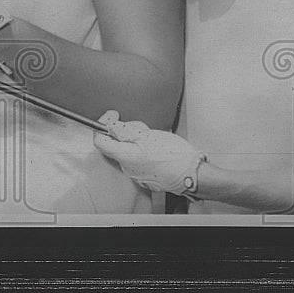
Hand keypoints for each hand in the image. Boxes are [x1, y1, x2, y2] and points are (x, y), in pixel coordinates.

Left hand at [92, 110, 206, 195]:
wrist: (194, 175)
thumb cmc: (175, 157)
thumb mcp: (148, 136)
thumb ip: (125, 130)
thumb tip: (110, 126)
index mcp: (125, 157)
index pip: (100, 141)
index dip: (103, 124)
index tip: (113, 115)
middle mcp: (128, 168)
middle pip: (116, 144)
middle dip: (125, 131)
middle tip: (142, 128)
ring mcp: (137, 174)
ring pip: (128, 150)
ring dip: (136, 140)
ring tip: (154, 138)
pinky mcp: (147, 177)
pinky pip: (138, 159)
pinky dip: (143, 150)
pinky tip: (157, 148)